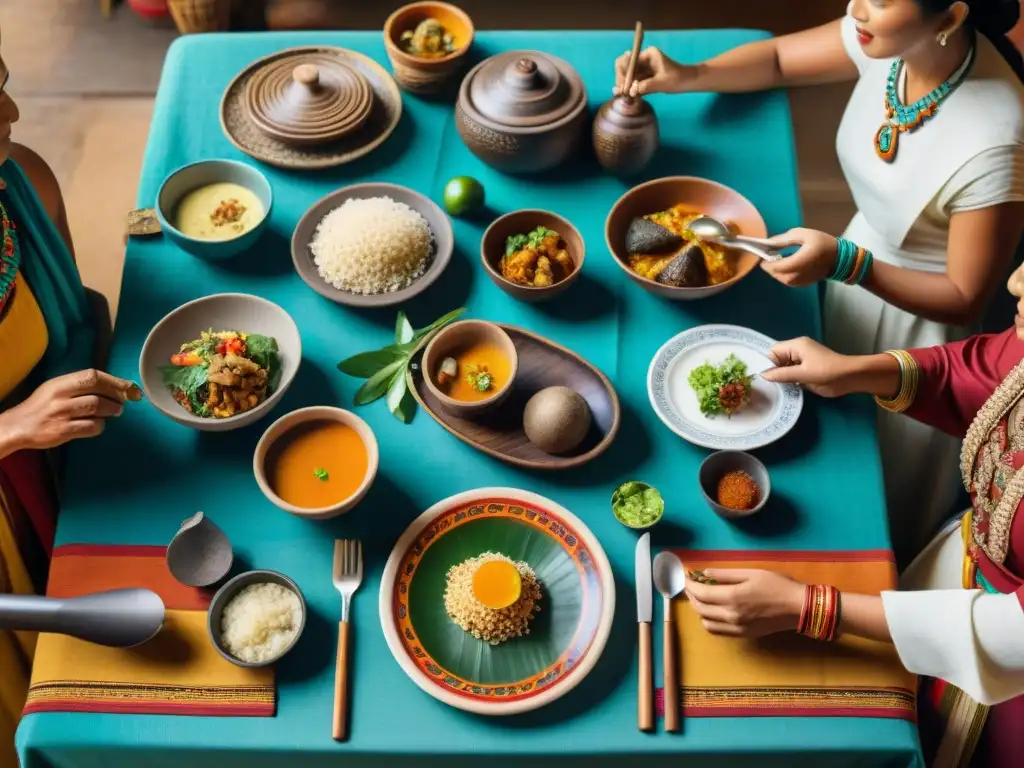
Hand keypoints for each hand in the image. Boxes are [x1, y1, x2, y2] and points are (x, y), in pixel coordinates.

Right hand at [0, 369, 140, 455]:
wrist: (18, 426)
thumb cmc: (42, 406)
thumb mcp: (56, 388)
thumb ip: (80, 385)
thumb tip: (114, 385)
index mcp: (60, 383)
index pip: (92, 376)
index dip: (114, 381)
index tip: (130, 386)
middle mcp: (60, 396)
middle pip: (97, 391)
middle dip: (117, 395)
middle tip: (124, 400)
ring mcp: (61, 414)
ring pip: (96, 408)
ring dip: (112, 410)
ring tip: (115, 411)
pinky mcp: (63, 431)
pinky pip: (91, 427)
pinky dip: (100, 425)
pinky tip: (99, 424)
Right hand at [613, 46, 695, 96]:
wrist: (689, 82)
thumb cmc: (679, 79)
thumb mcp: (663, 83)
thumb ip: (646, 86)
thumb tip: (630, 91)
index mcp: (648, 54)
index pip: (628, 60)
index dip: (623, 73)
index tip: (623, 87)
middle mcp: (644, 59)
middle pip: (624, 67)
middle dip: (622, 80)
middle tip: (621, 93)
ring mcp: (644, 68)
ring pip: (628, 76)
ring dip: (625, 86)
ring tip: (624, 97)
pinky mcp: (645, 77)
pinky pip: (633, 83)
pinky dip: (631, 90)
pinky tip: (629, 97)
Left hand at [686, 569, 804, 637]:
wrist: (798, 607)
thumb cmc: (777, 585)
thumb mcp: (750, 573)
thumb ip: (725, 575)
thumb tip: (703, 574)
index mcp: (733, 598)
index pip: (701, 593)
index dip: (689, 584)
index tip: (686, 575)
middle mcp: (731, 616)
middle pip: (700, 608)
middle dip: (691, 595)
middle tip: (691, 583)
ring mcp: (736, 628)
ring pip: (705, 622)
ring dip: (699, 609)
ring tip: (701, 596)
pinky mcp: (742, 635)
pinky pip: (717, 631)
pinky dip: (709, 620)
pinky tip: (712, 610)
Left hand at [760, 228, 837, 286]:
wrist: (840, 259)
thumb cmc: (822, 243)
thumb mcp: (804, 235)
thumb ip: (784, 239)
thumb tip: (768, 242)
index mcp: (796, 262)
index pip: (772, 266)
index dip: (764, 259)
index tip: (762, 251)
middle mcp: (795, 276)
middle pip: (773, 272)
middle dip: (769, 263)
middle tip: (769, 252)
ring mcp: (797, 282)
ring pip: (778, 276)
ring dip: (775, 267)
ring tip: (778, 257)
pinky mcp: (800, 284)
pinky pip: (784, 279)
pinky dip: (782, 272)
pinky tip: (786, 263)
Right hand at [760, 336, 854, 396]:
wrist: (850, 378)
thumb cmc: (827, 372)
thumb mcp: (802, 373)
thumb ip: (782, 374)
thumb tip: (763, 375)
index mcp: (796, 346)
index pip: (774, 351)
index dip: (768, 363)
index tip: (765, 377)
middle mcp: (797, 352)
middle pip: (777, 359)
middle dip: (772, 371)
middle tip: (767, 385)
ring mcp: (802, 362)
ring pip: (783, 368)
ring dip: (780, 378)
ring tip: (773, 389)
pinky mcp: (806, 372)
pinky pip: (791, 375)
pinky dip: (787, 382)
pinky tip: (783, 390)